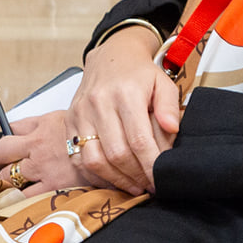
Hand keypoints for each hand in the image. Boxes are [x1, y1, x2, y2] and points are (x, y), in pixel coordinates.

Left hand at [0, 110, 108, 193]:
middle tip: (10, 163)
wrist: (118, 155)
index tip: (11, 143)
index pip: (9, 128)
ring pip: (6, 177)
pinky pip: (23, 197)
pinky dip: (21, 199)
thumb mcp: (72, 119)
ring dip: (10, 180)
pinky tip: (26, 199)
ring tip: (21, 183)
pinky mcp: (51, 189)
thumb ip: (48, 123)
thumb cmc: (99, 137)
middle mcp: (38, 147)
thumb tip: (27, 126)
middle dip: (0, 158)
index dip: (8, 137)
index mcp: (44, 126)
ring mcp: (42, 170)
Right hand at [56, 26, 183, 195]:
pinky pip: (78, 157)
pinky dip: (96, 173)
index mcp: (125, 94)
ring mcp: (80, 113)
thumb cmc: (140, 73)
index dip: (150, 164)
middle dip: (135, 175)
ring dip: (115, 179)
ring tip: (133, 185)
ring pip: (93, 159)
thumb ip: (169, 106)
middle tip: (149, 185)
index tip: (160, 179)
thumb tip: (173, 129)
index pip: (138, 139)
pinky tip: (113, 178)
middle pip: (116, 153)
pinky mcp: (69, 121)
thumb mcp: (163, 82)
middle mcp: (99, 103)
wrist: (111, 56)